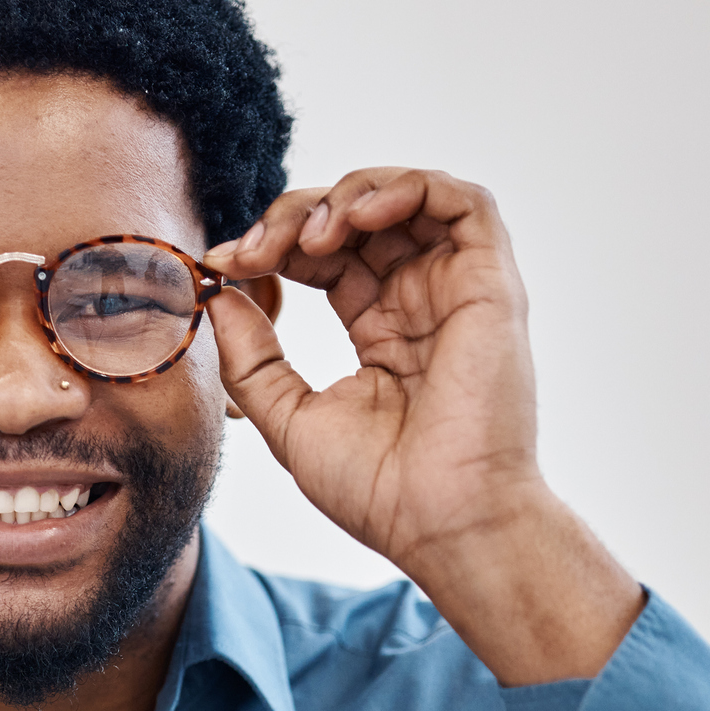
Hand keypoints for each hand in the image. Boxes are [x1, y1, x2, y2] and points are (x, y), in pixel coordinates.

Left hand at [202, 168, 642, 683]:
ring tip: (305, 237)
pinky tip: (354, 219)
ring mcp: (457, 291)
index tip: (222, 265)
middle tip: (251, 251)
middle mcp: (421, 303)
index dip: (273, 246)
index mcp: (381, 333)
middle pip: (357, 220)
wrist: (439, 521)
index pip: (325, 258)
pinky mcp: (490, 285)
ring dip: (345, 195)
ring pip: (407, 198)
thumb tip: (218, 294)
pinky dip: (405, 188)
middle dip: (294, 217)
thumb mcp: (287, 417)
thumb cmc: (376, 489)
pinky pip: (463, 202)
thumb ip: (253, 357)